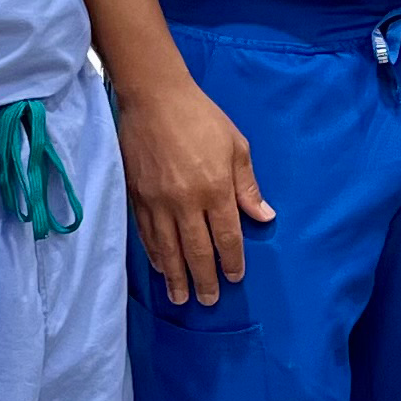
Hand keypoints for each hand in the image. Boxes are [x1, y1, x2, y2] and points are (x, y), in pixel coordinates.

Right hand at [115, 71, 273, 305]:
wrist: (154, 99)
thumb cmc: (202, 119)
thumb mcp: (237, 147)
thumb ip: (247, 186)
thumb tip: (264, 217)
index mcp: (215, 189)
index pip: (227, 236)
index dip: (232, 260)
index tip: (234, 278)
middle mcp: (186, 201)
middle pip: (196, 250)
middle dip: (203, 279)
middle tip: (208, 302)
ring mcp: (157, 201)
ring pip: (168, 248)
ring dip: (175, 276)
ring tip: (181, 297)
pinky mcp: (136, 196)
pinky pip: (147, 233)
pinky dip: (154, 254)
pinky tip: (160, 267)